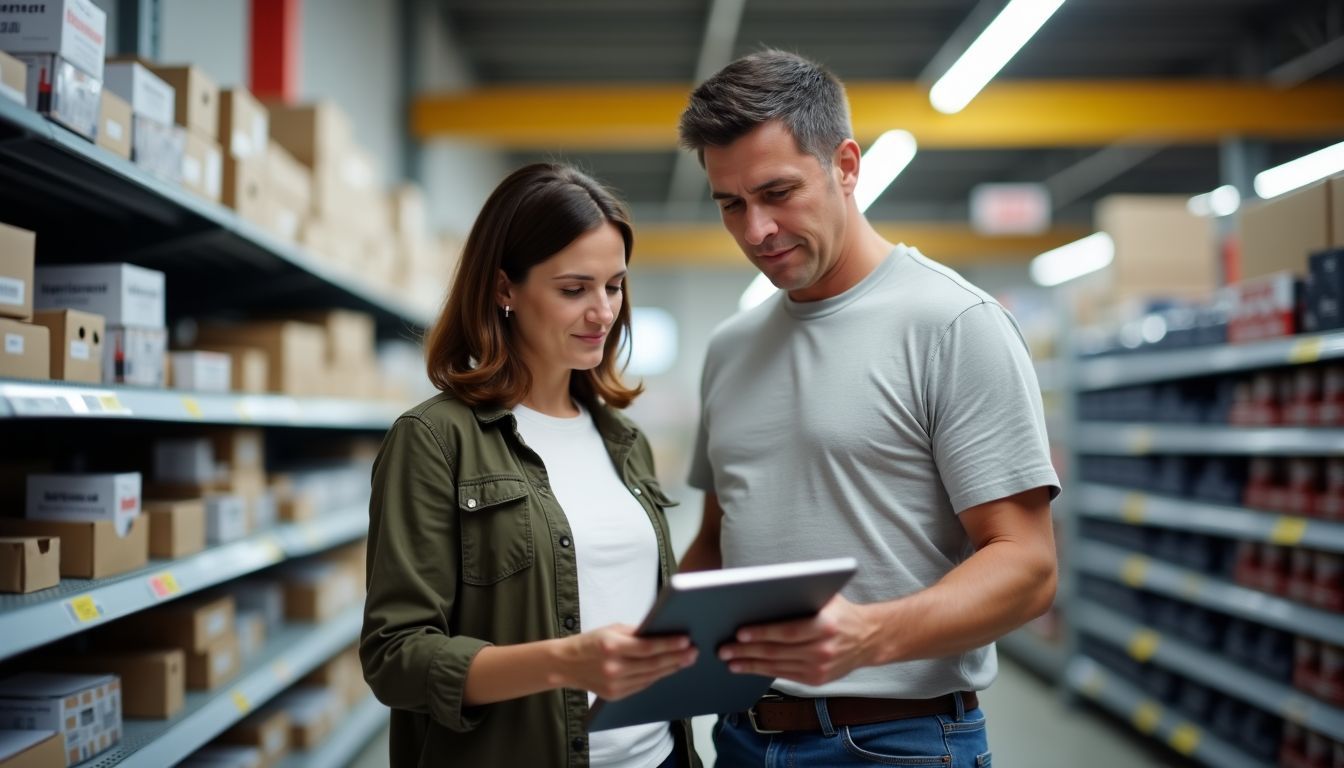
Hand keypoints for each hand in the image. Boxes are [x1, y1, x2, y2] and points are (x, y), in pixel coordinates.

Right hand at [559, 625, 697, 700]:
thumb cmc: (590, 642)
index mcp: (611, 646)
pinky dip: (656, 677)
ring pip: (650, 677)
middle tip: (693, 652)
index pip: (647, 647)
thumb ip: (635, 632)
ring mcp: (614, 684)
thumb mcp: (611, 629)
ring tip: (685, 660)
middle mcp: (613, 667)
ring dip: (670, 668)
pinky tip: (668, 670)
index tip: (685, 641)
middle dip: (676, 658)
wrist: (565, 664)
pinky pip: (642, 686)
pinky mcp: (615, 695)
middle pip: (652, 664)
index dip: (668, 645)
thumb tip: (661, 632)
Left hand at [718, 595, 877, 685]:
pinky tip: (748, 667)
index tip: (740, 633)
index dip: (762, 633)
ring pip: (778, 666)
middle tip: (724, 649)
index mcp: (825, 625)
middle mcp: (823, 649)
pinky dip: (764, 672)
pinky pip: (785, 675)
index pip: (787, 631)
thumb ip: (800, 595)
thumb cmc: (841, 613)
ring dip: (751, 664)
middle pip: (777, 651)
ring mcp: (820, 668)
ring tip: (730, 660)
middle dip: (747, 651)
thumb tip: (764, 590)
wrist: (868, 638)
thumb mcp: (826, 598)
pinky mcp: (817, 679)